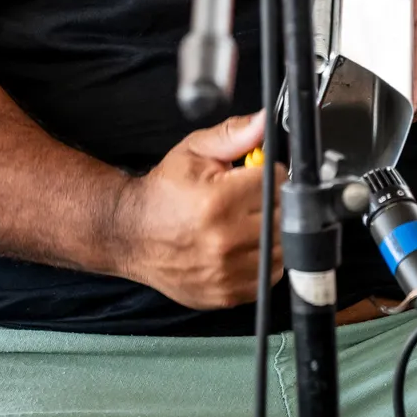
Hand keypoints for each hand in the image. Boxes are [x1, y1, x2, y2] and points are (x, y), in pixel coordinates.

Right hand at [114, 109, 281, 310]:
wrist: (131, 234)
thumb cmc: (164, 192)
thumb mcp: (194, 152)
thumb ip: (233, 135)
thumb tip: (264, 121)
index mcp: (219, 201)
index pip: (277, 182)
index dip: (270, 173)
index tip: (256, 175)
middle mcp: (225, 240)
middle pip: (284, 216)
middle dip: (274, 203)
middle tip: (251, 198)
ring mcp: (227, 272)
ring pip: (282, 248)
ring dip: (272, 233)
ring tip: (247, 222)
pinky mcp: (227, 294)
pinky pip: (270, 276)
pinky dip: (264, 260)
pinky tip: (243, 245)